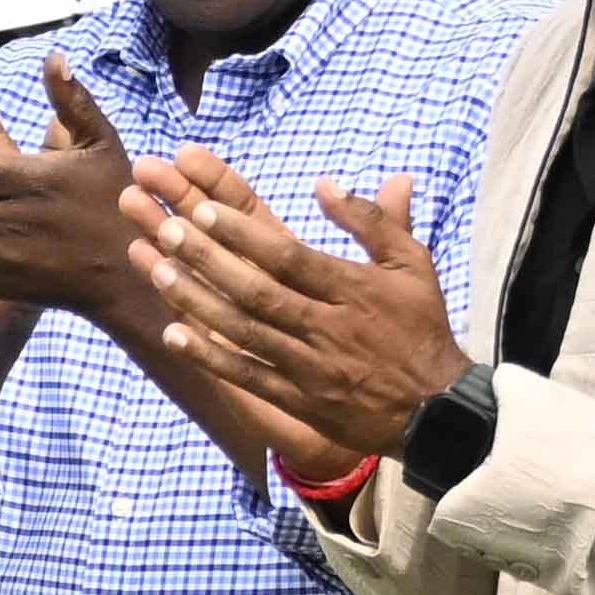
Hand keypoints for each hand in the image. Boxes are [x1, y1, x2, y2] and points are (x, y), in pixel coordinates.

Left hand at [133, 150, 466, 467]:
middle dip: (208, 259)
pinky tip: (174, 334)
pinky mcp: (299, 399)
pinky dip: (210, 357)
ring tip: (158, 272)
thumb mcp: (412, 265)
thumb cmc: (421, 328)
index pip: (290, 258)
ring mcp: (310, 367)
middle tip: (165, 230)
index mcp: (354, 290)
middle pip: (258, 290)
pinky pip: (247, 376)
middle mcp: (328, 327)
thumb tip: (326, 183)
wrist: (436, 411)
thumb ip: (371, 221)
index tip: (203, 209)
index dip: (244, 234)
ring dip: (198, 302)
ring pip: (246, 331)